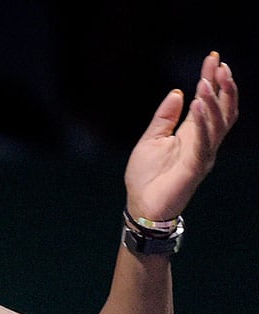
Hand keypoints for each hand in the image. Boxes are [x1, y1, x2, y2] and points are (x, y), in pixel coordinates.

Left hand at [124, 51, 238, 220]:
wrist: (142, 206)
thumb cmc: (145, 176)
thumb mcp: (151, 139)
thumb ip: (164, 117)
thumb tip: (177, 92)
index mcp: (191, 133)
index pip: (207, 102)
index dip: (211, 80)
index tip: (214, 58)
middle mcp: (202, 141)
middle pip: (221, 109)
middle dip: (222, 86)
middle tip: (219, 64)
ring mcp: (202, 154)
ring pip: (217, 122)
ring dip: (213, 100)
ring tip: (208, 80)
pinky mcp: (196, 167)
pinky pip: (203, 141)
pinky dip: (203, 121)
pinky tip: (197, 103)